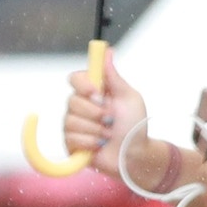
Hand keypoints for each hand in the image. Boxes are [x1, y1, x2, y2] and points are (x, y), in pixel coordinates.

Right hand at [62, 49, 148, 163]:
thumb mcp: (129, 97)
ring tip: (108, 135)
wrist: (135, 155)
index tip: (99, 94)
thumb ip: (114, 76)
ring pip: (71, 121)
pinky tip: (100, 145)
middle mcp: (80, 107)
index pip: (75, 78)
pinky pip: (71, 138)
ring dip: (96, 130)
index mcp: (93, 92)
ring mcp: (74, 125)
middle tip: (111, 120)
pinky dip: (90, 143)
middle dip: (96, 113)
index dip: (84, 86)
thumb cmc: (134, 126)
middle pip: (72, 101)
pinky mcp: (71, 144)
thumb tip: (107, 51)